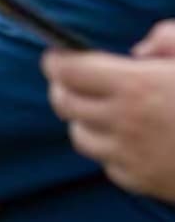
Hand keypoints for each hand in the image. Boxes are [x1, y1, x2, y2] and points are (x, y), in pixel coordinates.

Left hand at [45, 22, 174, 200]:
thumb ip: (169, 39)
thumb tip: (138, 50)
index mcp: (137, 85)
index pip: (68, 70)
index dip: (57, 60)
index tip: (57, 55)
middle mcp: (125, 122)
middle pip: (64, 104)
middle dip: (62, 88)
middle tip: (71, 80)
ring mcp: (131, 156)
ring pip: (79, 137)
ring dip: (83, 120)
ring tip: (101, 110)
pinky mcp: (143, 183)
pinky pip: (108, 164)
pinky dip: (111, 150)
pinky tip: (130, 139)